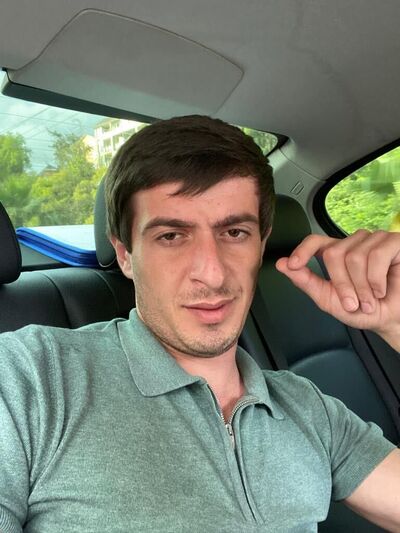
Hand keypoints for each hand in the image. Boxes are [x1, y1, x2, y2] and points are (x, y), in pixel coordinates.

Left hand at [275, 229, 399, 350]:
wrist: (392, 320)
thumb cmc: (363, 310)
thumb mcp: (329, 299)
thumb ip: (306, 281)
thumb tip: (282, 264)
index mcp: (336, 252)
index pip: (315, 240)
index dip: (303, 250)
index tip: (293, 264)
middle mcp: (354, 243)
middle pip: (334, 253)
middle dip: (342, 284)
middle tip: (353, 302)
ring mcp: (374, 240)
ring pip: (355, 256)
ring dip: (362, 287)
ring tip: (370, 299)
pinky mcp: (394, 243)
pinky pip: (377, 256)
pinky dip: (377, 280)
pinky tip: (381, 290)